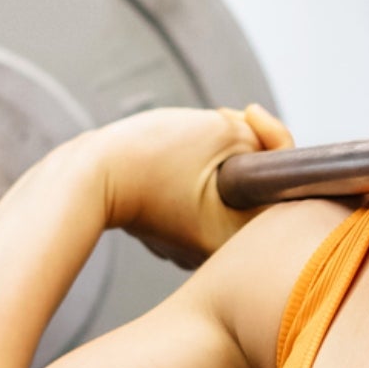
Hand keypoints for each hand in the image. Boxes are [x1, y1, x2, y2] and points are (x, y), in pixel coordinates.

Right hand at [86, 104, 294, 266]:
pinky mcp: (172, 230)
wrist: (85, 173)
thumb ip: (260, 139)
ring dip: (220, 154)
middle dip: (245, 145)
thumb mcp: (221, 133)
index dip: (274, 141)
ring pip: (227, 188)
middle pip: (255, 188)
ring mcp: (192, 244)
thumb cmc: (150, 157)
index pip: (283, 187)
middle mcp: (217, 252)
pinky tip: (173, 156)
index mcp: (238, 239)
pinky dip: (197, 171)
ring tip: (190, 136)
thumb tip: (262, 149)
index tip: (250, 115)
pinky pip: (200, 196)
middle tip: (221, 120)